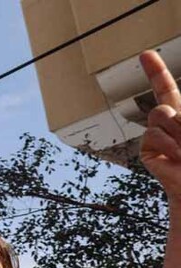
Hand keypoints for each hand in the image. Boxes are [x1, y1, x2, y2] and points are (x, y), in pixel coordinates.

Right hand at [141, 51, 180, 195]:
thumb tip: (168, 110)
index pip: (168, 90)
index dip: (155, 72)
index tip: (145, 55)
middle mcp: (169, 122)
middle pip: (164, 98)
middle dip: (175, 110)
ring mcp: (156, 135)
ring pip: (161, 113)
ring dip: (179, 130)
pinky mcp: (147, 150)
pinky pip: (153, 134)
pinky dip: (169, 144)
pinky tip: (177, 157)